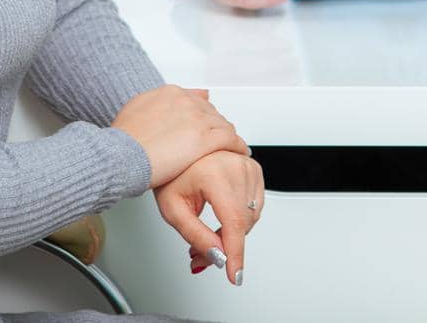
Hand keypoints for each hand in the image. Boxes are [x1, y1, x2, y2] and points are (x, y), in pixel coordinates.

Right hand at [112, 85, 248, 187]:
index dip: (201, 117)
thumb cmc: (124, 140)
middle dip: (215, 127)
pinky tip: (240, 153)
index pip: (196, 101)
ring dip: (228, 137)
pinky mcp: (205, 139)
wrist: (120, 155)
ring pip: (223, 125)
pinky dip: (238, 146)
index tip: (203, 128)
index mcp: (170, 93)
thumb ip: (155, 103)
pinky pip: (230, 140)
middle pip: (211, 113)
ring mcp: (197, 119)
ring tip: (232, 148)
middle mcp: (186, 101)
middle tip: (218, 142)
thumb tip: (165, 106)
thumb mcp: (135, 109)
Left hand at [155, 149, 263, 286]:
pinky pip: (255, 206)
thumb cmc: (172, 176)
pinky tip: (221, 218)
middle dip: (224, 247)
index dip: (234, 253)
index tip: (234, 274)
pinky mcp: (254, 169)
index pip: (233, 223)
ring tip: (208, 235)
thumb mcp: (174, 210)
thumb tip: (218, 256)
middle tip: (200, 256)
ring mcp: (248, 166)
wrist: (176, 152)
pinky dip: (240, 218)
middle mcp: (236, 166)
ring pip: (250, 218)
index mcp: (215, 174)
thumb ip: (196, 236)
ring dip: (232, 234)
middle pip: (241, 224)